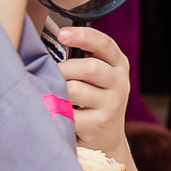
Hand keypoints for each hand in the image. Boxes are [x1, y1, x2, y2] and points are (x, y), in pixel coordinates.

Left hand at [57, 25, 131, 156]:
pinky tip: (55, 110)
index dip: (83, 36)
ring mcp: (111, 105)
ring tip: (53, 94)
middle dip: (64, 69)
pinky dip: (56, 110)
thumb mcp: (98, 76)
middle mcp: (119, 83)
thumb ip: (83, 58)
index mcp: (118, 64)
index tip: (61, 34)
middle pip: (89, 68)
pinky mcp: (98, 124)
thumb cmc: (93, 98)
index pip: (104, 44)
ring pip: (75, 90)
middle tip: (50, 74)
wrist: (106, 137)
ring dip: (58, 90)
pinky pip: (68, 112)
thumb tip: (51, 41)